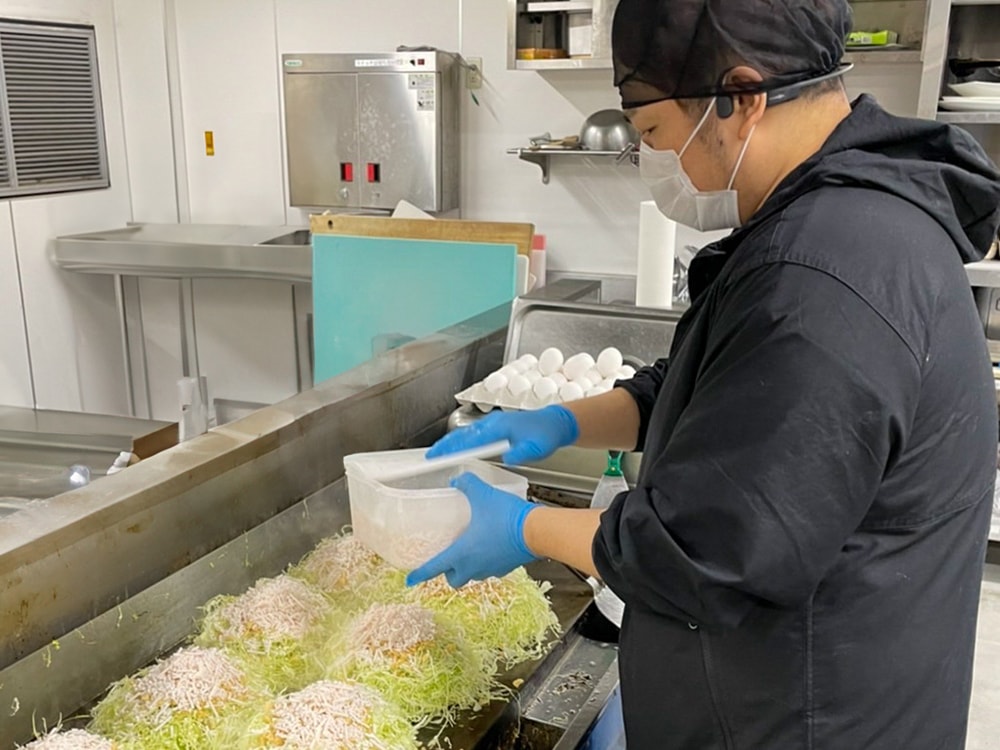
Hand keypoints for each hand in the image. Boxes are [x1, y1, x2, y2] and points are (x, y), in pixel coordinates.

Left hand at [405, 472, 538, 587]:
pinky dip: (487, 561)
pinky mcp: (507, 567)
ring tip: (469, 550)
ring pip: (474, 575)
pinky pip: (492, 569)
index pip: (434, 568)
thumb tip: (458, 479)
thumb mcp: (482, 495)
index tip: (410, 579)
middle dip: (448, 573)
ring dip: (469, 567)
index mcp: (462, 553)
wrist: (536, 531)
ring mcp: (492, 569)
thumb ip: (467, 485)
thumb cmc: (506, 518)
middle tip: (446, 561)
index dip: (420, 574)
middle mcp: (475, 566)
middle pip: (455, 579)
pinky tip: (490, 546)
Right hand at [427, 405, 578, 465]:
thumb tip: (509, 459)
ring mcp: (493, 423)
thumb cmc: (546, 434)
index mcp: (499, 427)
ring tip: (438, 454)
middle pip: (463, 435)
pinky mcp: (496, 426)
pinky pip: (473, 433)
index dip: (452, 449)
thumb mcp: (537, 447)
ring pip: (466, 433)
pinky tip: (457, 448)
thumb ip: (522, 453)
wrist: (555, 422)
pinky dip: (461, 440)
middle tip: (430, 457)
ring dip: (451, 443)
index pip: (470, 439)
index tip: (438, 456)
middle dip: (445, 446)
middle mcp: (493, 423)